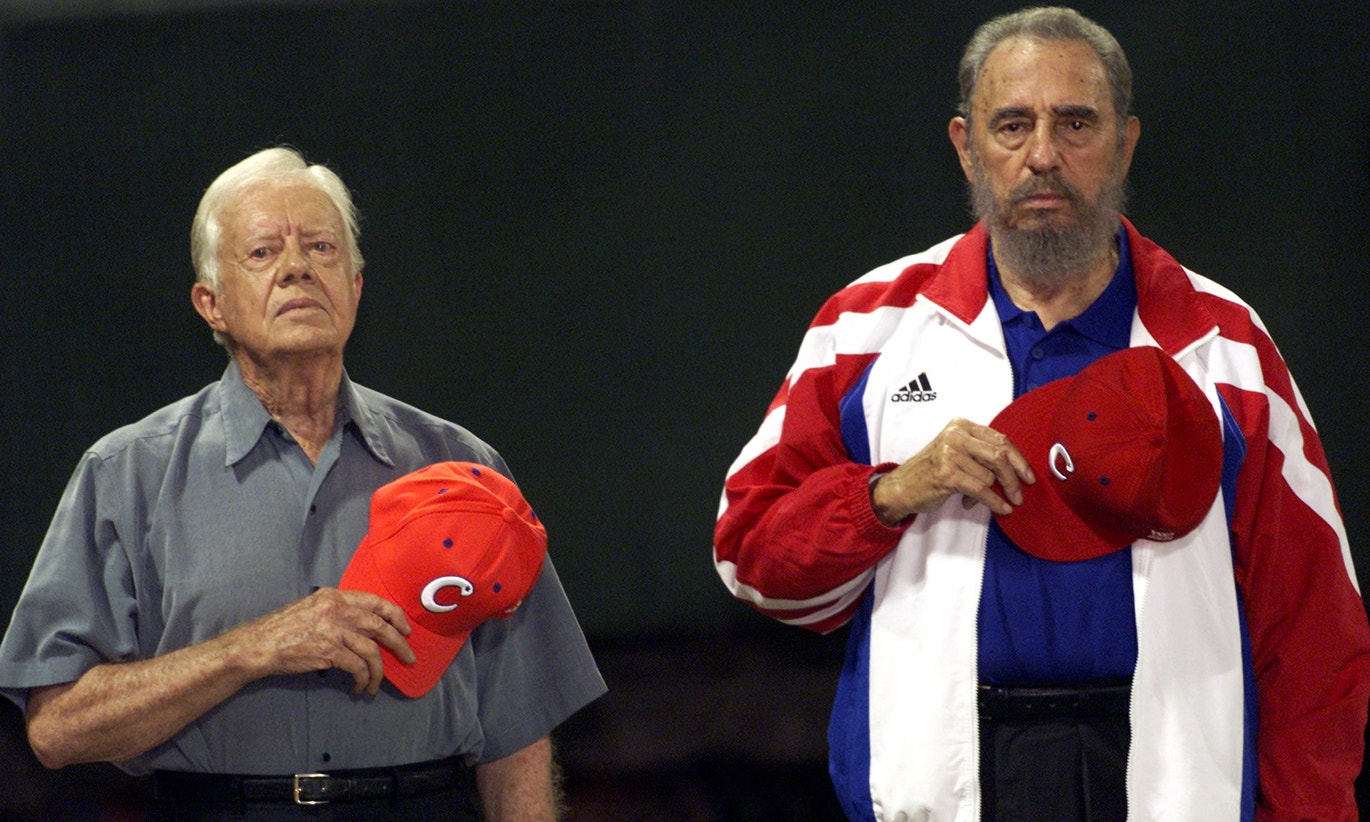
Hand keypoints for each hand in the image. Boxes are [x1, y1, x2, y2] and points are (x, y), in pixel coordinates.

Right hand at [223, 587, 414, 694]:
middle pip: (380, 625)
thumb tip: (364, 627)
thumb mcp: (312, 608)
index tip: (406, 629)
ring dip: (379, 671)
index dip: (396, 616)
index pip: (376, 601)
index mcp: (334, 596)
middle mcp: (337, 609)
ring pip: (371, 651)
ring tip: (376, 684)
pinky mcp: (328, 650)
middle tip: (408, 657)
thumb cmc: (283, 629)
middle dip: (398, 643)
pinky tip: (360, 687)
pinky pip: (357, 667)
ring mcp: (333, 629)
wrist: (259, 645)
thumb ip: (337, 612)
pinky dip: (363, 679)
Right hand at [871, 417, 1034, 524]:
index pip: (1000, 439)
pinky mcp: (947, 474)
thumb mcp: (956, 452)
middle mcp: (955, 436)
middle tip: (1020, 494)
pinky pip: (981, 489)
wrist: (902, 487)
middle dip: (1014, 478)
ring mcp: (950, 453)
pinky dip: (994, 501)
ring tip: (988, 500)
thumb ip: (981, 452)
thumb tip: (1016, 469)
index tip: (1028, 476)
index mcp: (961, 426)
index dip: (1019, 459)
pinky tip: (1001, 508)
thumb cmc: (932, 471)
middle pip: (999, 455)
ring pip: (990, 475)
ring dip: (994, 493)